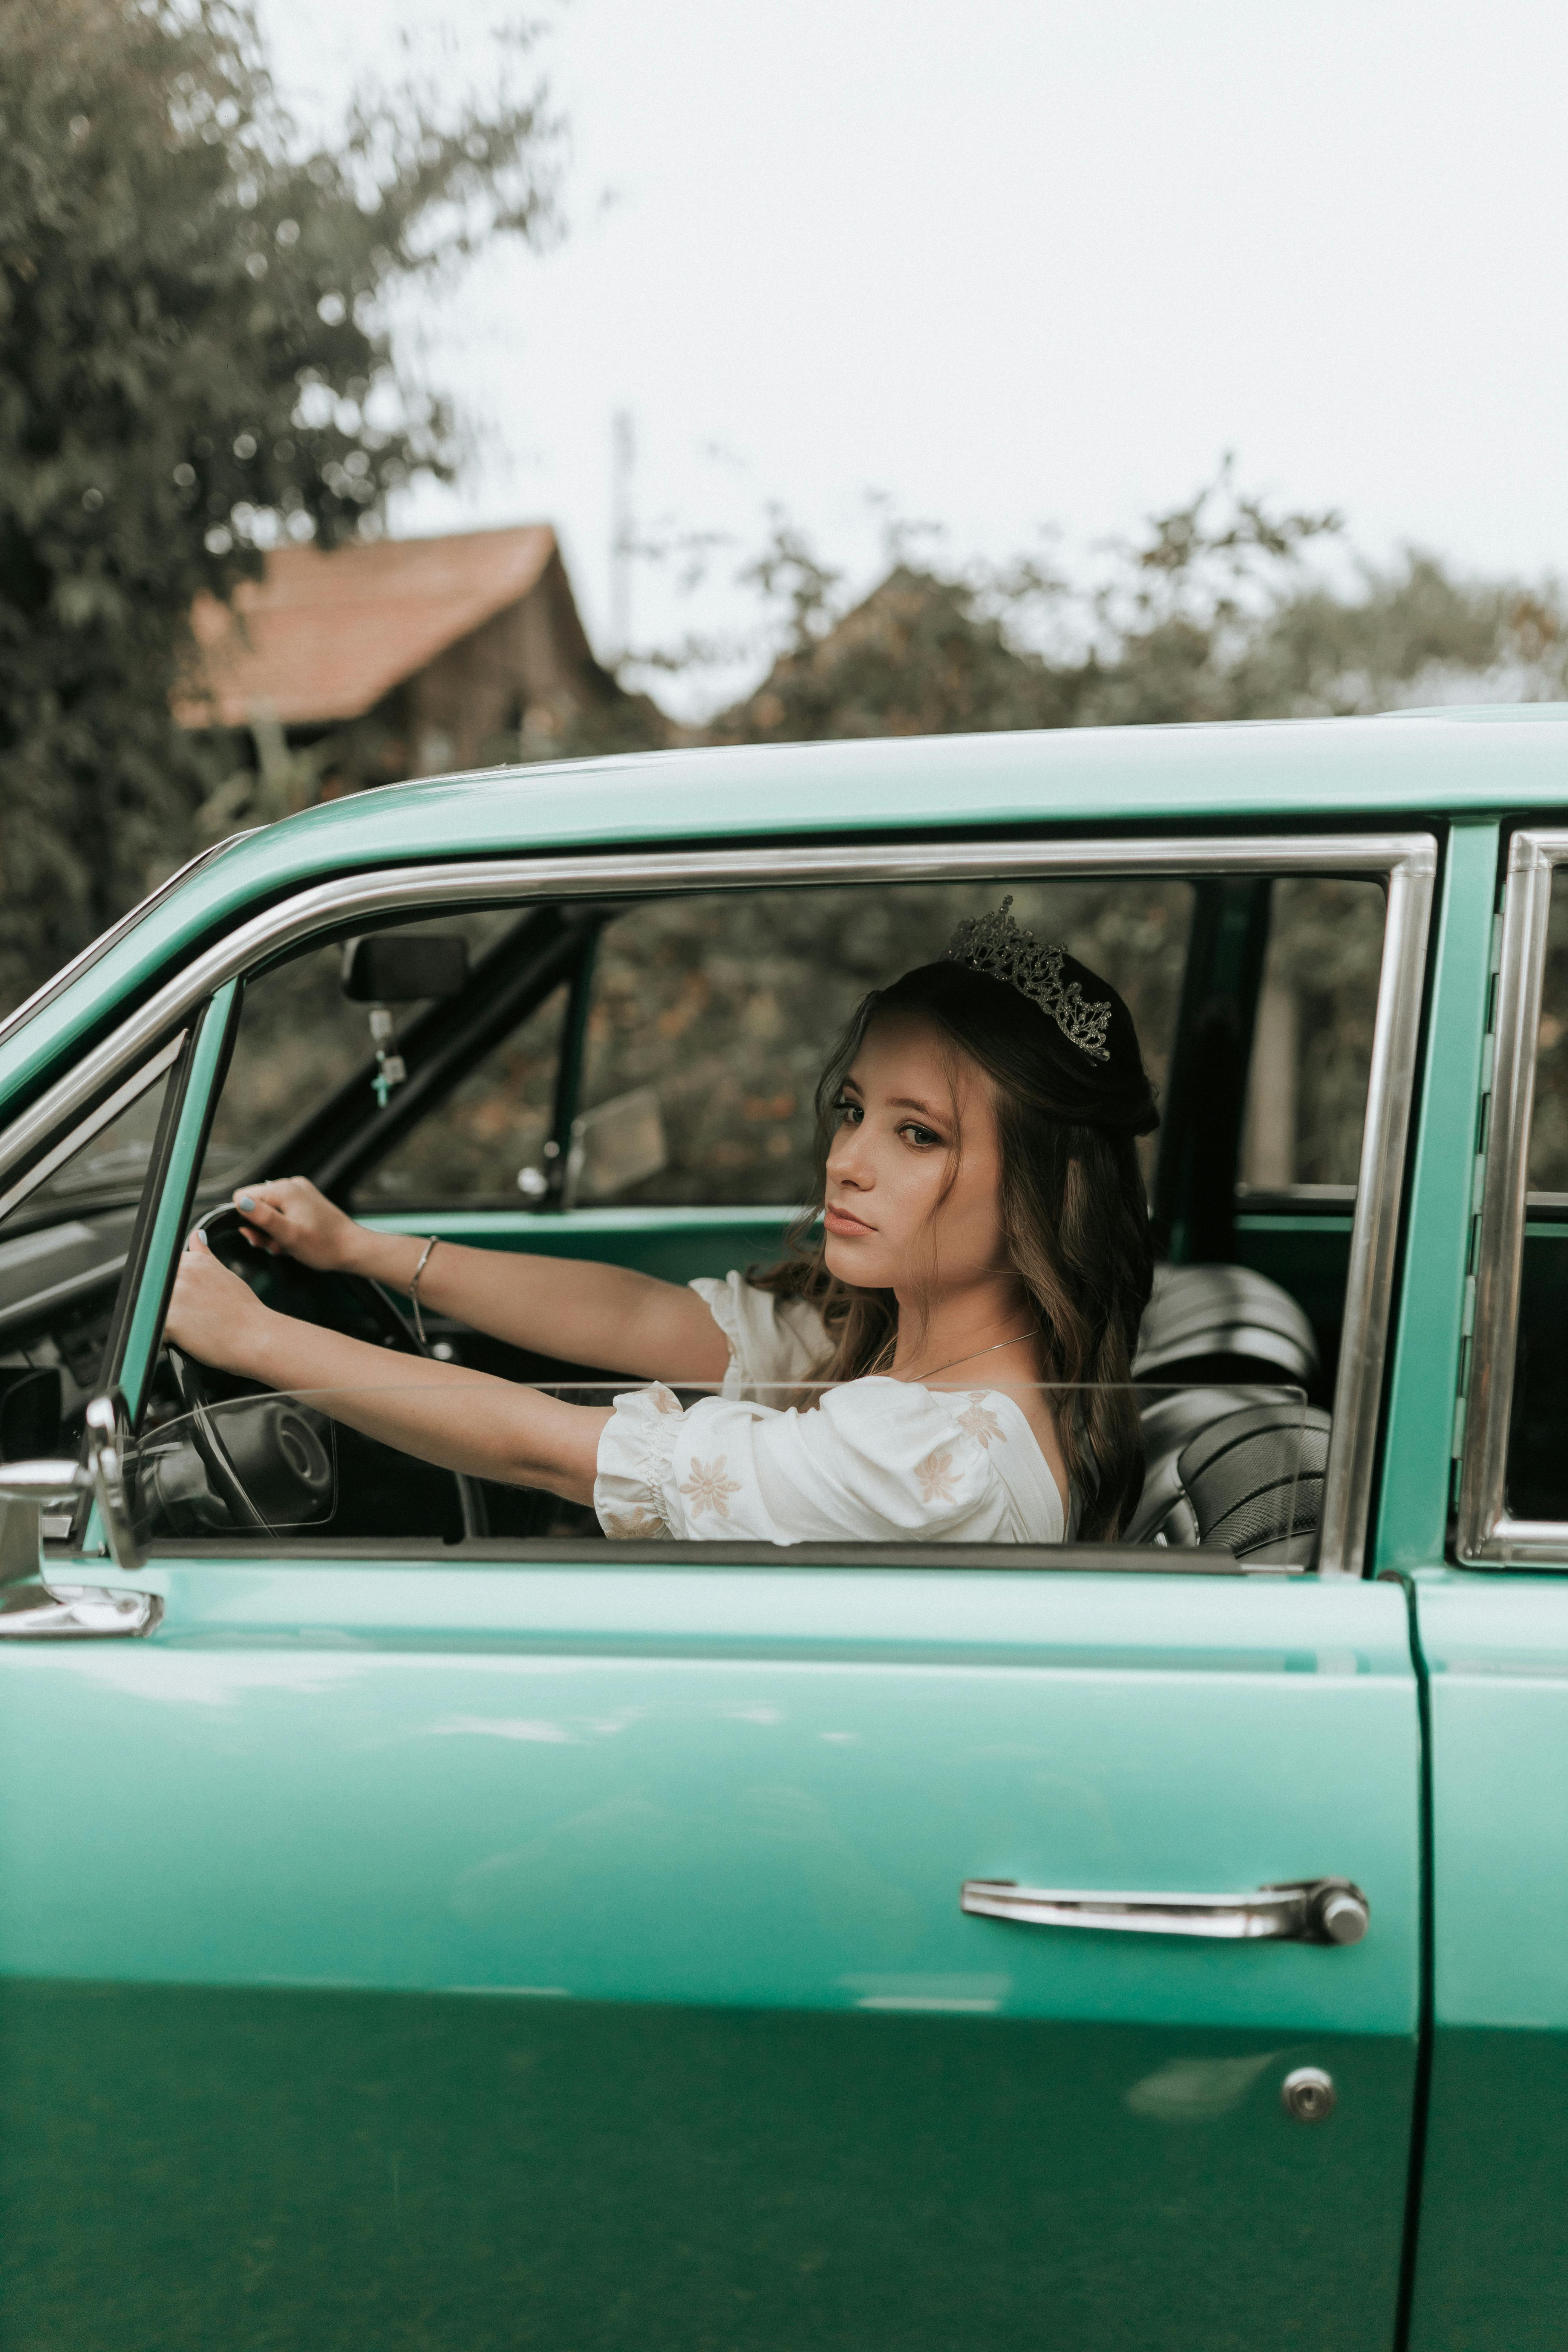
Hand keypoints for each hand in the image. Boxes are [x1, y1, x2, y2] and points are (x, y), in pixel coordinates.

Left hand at [164, 1230, 273, 1374]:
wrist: (257, 1337)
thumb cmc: (244, 1311)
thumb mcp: (224, 1274)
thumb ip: (204, 1255)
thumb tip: (196, 1235)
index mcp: (192, 1261)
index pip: (163, 1267)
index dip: (172, 1285)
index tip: (186, 1298)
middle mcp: (180, 1274)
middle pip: (152, 1286)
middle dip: (162, 1301)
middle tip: (189, 1316)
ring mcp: (172, 1297)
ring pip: (149, 1307)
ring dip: (160, 1318)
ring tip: (187, 1328)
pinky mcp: (167, 1322)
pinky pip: (151, 1330)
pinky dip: (163, 1338)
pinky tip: (183, 1340)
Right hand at [232, 1177, 358, 1272]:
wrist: (352, 1248)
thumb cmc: (324, 1245)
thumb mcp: (289, 1235)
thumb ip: (263, 1218)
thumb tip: (240, 1202)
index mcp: (284, 1189)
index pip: (243, 1197)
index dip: (246, 1220)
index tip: (262, 1237)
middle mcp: (291, 1185)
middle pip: (255, 1205)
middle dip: (262, 1229)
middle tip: (277, 1245)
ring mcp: (299, 1192)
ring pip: (268, 1212)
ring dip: (273, 1233)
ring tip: (287, 1245)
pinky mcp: (305, 1201)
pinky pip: (282, 1213)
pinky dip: (284, 1229)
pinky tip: (294, 1240)